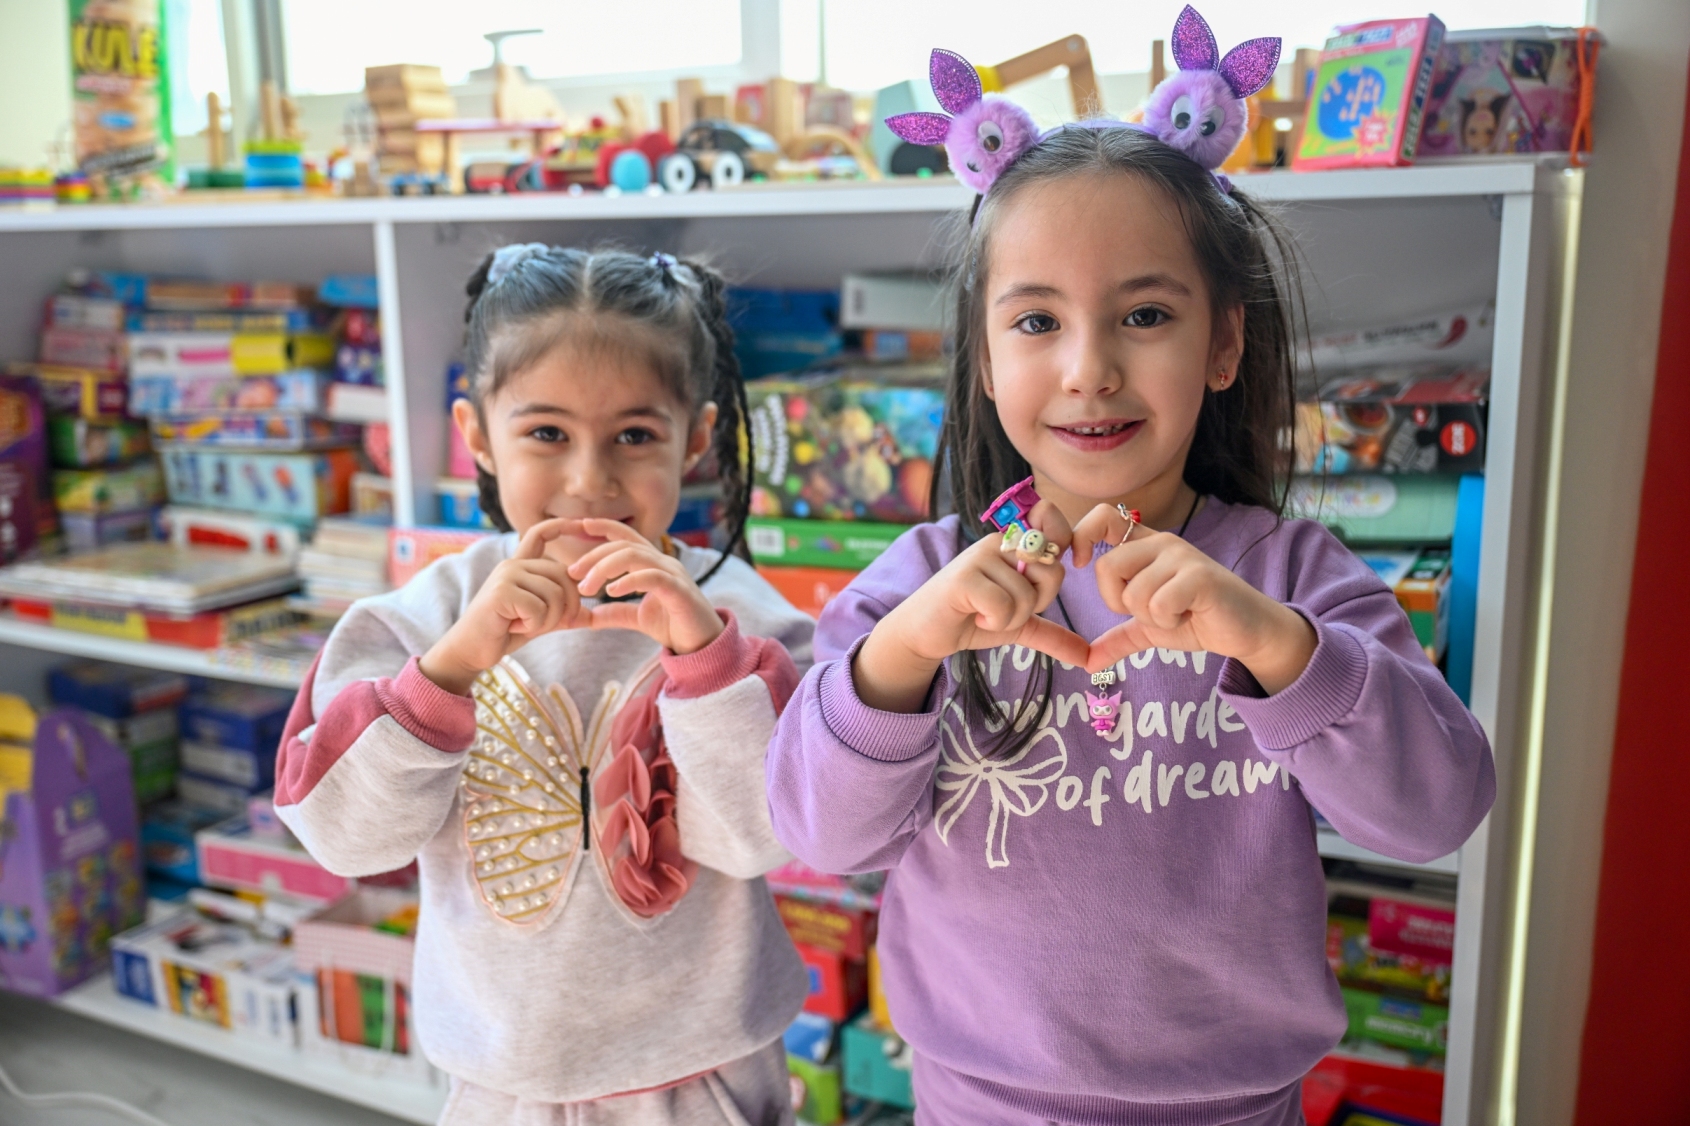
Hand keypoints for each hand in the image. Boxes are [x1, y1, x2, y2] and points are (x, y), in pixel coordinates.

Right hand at [420, 518, 588, 694]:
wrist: (471, 649)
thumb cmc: (504, 632)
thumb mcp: (540, 620)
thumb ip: (562, 613)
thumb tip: (592, 615)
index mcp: (521, 566)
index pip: (539, 534)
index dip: (561, 525)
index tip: (582, 523)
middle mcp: (513, 565)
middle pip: (564, 574)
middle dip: (570, 605)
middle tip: (560, 624)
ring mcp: (506, 576)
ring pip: (554, 594)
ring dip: (549, 620)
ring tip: (527, 625)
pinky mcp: (501, 592)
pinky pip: (539, 609)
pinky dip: (534, 625)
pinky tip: (513, 627)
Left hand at [566, 518, 723, 654]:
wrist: (703, 646)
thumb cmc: (674, 626)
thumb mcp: (637, 618)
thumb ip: (614, 613)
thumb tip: (586, 616)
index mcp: (653, 564)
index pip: (627, 537)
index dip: (604, 526)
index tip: (579, 524)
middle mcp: (664, 563)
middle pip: (624, 545)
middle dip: (594, 556)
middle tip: (572, 573)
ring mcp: (673, 575)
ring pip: (635, 556)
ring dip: (605, 568)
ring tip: (586, 587)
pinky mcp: (680, 592)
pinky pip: (653, 577)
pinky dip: (629, 580)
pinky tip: (611, 592)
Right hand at [854, 499, 1087, 712]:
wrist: (926, 632)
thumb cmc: (971, 618)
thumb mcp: (1019, 625)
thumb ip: (1053, 634)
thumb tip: (1088, 656)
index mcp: (1015, 543)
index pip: (1055, 528)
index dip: (1061, 547)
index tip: (1038, 579)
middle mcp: (999, 542)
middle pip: (1051, 571)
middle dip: (1035, 603)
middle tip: (1005, 608)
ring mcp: (979, 556)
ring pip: (1026, 595)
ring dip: (1009, 619)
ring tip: (984, 614)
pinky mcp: (964, 577)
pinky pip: (1003, 606)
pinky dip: (994, 623)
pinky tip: (974, 616)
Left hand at [1073, 504, 1315, 693]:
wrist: (1245, 631)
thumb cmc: (1198, 620)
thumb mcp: (1149, 629)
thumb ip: (1118, 639)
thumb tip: (1088, 662)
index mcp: (1146, 546)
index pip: (1103, 517)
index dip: (1082, 536)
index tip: (1080, 564)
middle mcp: (1162, 543)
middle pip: (1107, 567)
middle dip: (1118, 602)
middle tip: (1147, 611)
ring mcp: (1182, 557)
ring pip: (1133, 592)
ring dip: (1150, 618)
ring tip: (1175, 613)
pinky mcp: (1199, 576)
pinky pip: (1158, 604)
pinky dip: (1167, 621)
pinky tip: (1187, 616)